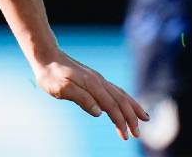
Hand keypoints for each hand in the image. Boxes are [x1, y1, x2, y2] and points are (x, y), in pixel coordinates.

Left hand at [33, 48, 148, 139]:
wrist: (46, 55)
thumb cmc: (50, 74)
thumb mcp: (61, 88)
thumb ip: (81, 99)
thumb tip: (99, 112)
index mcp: (93, 85)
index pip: (112, 106)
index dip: (120, 122)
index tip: (126, 136)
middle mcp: (99, 81)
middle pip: (121, 101)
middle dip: (131, 118)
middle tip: (137, 134)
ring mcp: (98, 79)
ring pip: (121, 94)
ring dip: (133, 108)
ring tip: (144, 119)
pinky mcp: (95, 79)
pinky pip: (115, 90)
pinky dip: (125, 99)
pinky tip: (127, 104)